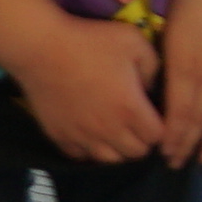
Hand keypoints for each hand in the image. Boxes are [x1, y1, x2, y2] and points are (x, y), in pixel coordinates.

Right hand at [13, 15, 168, 163]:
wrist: (41, 49)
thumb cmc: (90, 42)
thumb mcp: (134, 41)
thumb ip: (153, 66)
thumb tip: (152, 87)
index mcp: (130, 108)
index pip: (157, 136)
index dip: (160, 127)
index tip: (155, 115)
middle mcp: (108, 129)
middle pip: (136, 153)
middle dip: (142, 140)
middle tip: (137, 122)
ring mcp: (82, 136)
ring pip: (110, 160)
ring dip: (118, 148)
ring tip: (116, 130)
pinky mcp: (60, 136)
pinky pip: (81, 156)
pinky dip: (90, 149)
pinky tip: (91, 133)